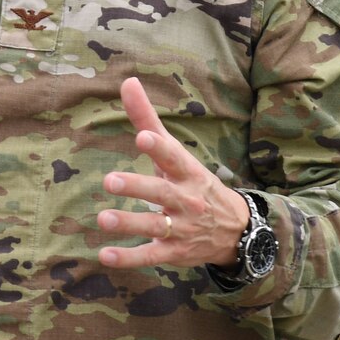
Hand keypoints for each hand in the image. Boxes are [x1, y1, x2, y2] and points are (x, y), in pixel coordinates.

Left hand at [95, 77, 249, 269]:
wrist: (235, 231)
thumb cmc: (194, 183)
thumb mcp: (176, 153)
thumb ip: (148, 119)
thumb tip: (127, 81)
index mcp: (186, 172)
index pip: (173, 157)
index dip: (159, 147)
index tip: (143, 138)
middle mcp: (186, 200)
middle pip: (162, 193)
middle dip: (138, 188)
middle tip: (110, 180)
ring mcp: (181, 228)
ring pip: (155, 226)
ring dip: (129, 223)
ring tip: (103, 219)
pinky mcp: (173, 252)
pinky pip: (150, 256)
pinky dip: (129, 258)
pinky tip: (104, 256)